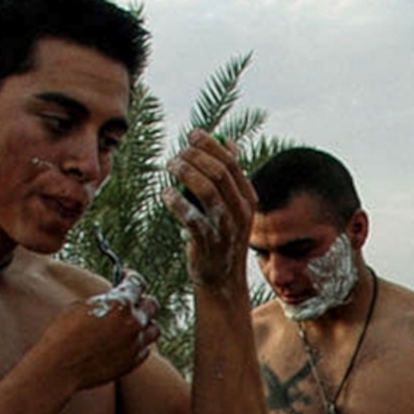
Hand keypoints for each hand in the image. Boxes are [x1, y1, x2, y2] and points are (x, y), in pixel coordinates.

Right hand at [35, 272, 155, 390]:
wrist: (60, 366)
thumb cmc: (64, 334)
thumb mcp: (83, 306)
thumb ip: (105, 300)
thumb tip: (114, 298)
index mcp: (121, 304)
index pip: (137, 283)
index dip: (132, 277)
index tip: (128, 277)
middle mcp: (133, 323)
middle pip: (152, 305)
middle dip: (141, 299)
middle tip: (132, 300)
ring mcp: (135, 345)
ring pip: (154, 329)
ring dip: (145, 323)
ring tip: (132, 323)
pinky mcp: (132, 362)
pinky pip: (145, 349)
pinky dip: (138, 343)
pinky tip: (126, 341)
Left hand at [168, 128, 255, 284]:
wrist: (221, 279)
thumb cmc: (221, 236)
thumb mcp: (232, 206)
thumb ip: (230, 176)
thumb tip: (228, 142)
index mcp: (247, 199)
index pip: (231, 163)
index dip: (211, 145)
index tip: (192, 134)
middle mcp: (240, 212)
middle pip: (219, 173)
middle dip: (195, 157)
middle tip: (177, 154)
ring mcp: (225, 228)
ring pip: (208, 190)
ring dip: (186, 173)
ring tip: (170, 166)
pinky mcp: (208, 242)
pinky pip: (191, 217)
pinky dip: (176, 202)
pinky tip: (165, 193)